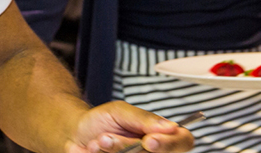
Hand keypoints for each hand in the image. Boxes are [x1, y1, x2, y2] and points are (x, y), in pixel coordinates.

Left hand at [67, 101, 193, 152]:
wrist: (76, 134)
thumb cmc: (101, 121)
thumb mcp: (120, 111)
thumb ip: (144, 118)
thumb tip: (170, 126)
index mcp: (161, 134)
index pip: (184, 141)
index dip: (171, 143)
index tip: (150, 140)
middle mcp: (155, 151)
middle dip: (128, 147)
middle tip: (107, 137)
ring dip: (113, 150)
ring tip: (98, 140)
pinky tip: (94, 149)